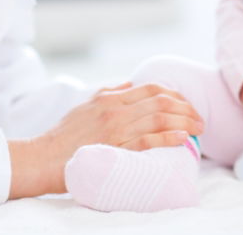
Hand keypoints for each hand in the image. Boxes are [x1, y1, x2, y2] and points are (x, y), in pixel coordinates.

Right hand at [9, 81, 203, 197]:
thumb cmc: (63, 135)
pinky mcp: (113, 147)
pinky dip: (167, 138)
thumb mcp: (86, 105)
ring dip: (183, 122)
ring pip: (158, 119)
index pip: (151, 89)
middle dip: (185, 108)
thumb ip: (110, 93)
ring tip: (198, 128)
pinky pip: (146, 140)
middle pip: (160, 102)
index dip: (174, 95)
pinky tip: (182, 138)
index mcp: (110, 97)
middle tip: (200, 119)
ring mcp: (115, 128)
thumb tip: (132, 84)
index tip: (187, 104)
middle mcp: (115, 109)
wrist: (41, 158)